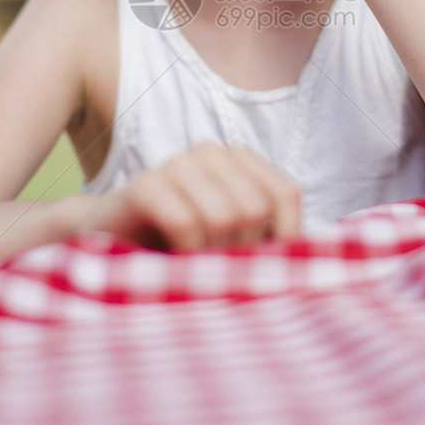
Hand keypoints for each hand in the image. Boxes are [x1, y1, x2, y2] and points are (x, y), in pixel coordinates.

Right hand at [77, 142, 300, 250]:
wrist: (108, 246)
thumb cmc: (181, 250)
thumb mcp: (233, 243)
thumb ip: (268, 241)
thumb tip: (316, 258)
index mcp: (238, 160)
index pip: (285, 193)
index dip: (282, 237)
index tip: (262, 268)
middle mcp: (209, 152)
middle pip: (256, 207)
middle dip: (242, 250)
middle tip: (219, 272)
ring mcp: (175, 164)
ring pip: (225, 214)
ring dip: (213, 256)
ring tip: (196, 269)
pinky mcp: (144, 185)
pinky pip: (187, 222)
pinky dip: (188, 254)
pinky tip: (176, 263)